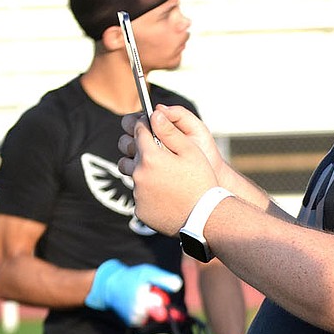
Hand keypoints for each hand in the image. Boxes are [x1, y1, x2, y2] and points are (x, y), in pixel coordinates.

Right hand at [85, 259, 182, 325]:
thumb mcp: (148, 272)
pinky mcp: (132, 323)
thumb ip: (163, 279)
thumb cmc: (131, 277)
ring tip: (145, 299)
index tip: (182, 315)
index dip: (172, 310)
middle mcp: (138, 313)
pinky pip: (147, 321)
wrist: (110, 286)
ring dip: (154, 311)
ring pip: (154, 319)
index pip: (164, 309)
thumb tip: (178, 286)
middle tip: (153, 296)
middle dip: (161, 307)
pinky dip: (147, 315)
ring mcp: (134, 319)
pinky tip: (141, 305)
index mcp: (143, 300)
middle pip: (161, 315)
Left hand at [118, 109, 217, 234]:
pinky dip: (148, 193)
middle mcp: (138, 174)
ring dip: (142, 171)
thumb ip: (169, 131)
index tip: (150, 126)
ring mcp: (137, 193)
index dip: (145, 125)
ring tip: (161, 177)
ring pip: (132, 175)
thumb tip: (154, 114)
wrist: (205, 218)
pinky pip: (139, 195)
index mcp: (150, 156)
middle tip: (157, 154)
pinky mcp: (140, 210)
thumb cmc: (202, 182)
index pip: (138, 130)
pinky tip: (166, 195)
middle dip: (139, 148)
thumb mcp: (190, 151)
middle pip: (129, 152)